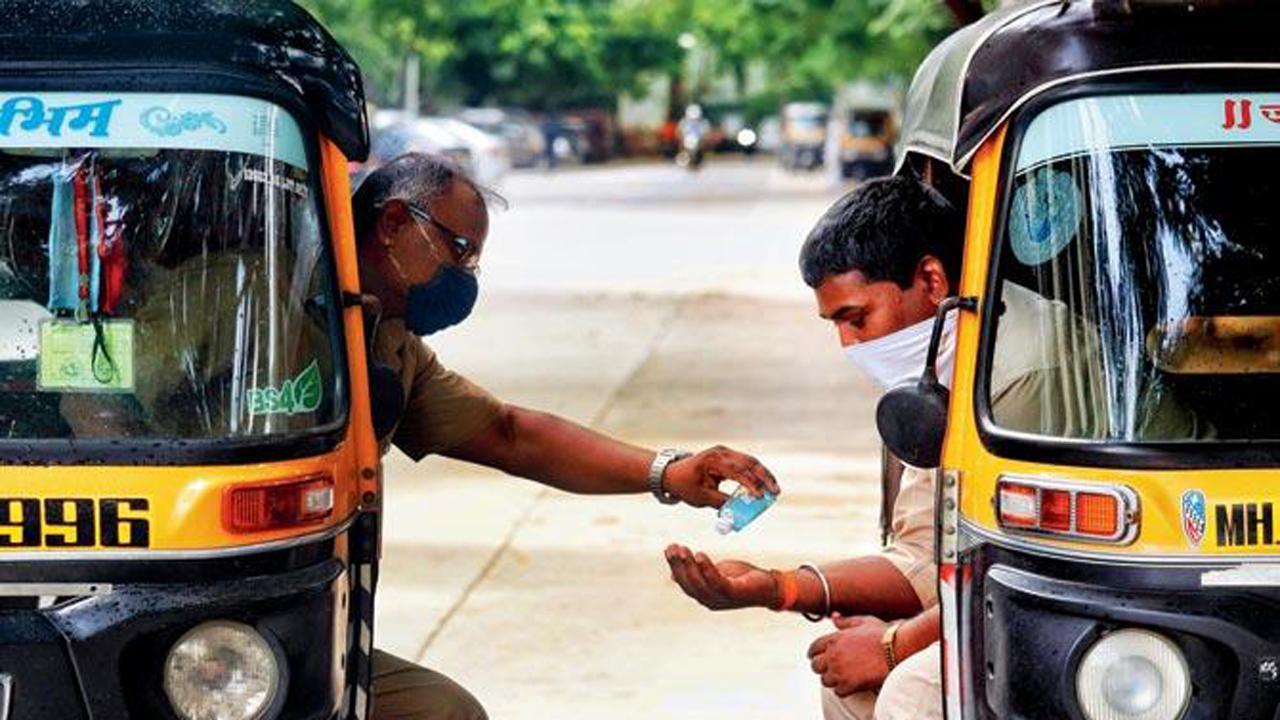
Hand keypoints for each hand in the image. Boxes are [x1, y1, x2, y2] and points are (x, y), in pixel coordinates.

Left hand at [662, 445, 779, 507]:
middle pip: (749, 462)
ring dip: (763, 475)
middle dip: (764, 477)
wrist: (672, 473)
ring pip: (750, 461)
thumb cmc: (685, 485)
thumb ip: (721, 502)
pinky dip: (756, 473)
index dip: (751, 484)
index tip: (760, 496)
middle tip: (776, 491)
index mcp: (713, 460)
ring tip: (774, 489)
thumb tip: (740, 511)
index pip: (737, 471)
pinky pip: (745, 463)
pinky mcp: (727, 456)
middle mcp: (721, 453)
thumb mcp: (701, 497)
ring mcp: (725, 452)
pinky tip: (765, 484)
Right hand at [664, 544, 777, 610]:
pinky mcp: (735, 594)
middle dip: (679, 565)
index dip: (675, 566)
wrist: (770, 587)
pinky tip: (700, 556)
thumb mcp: (716, 574)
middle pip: (689, 584)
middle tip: (673, 547)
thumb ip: (698, 574)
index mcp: (704, 596)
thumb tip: (673, 576)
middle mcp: (710, 601)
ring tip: (683, 549)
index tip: (669, 548)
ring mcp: (722, 599)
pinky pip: (717, 582)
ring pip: (700, 584)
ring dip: (689, 566)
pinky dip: (707, 569)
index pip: (684, 583)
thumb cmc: (742, 580)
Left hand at [807, 614, 890, 696]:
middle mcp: (833, 655)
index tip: (817, 657)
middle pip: (815, 666)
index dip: (814, 654)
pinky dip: (843, 689)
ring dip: (832, 679)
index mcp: (834, 639)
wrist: (897, 649)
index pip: (813, 649)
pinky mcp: (849, 684)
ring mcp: (840, 671)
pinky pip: (838, 692)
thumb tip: (834, 616)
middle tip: (831, 668)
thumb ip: (845, 621)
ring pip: (825, 680)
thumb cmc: (882, 635)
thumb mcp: (862, 622)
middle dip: (822, 667)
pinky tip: (851, 684)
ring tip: (842, 677)